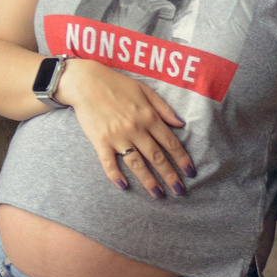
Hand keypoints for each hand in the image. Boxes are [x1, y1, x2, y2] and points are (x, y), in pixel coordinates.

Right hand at [58, 59, 191, 197]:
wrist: (86, 82)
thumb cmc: (117, 85)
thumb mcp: (145, 91)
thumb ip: (164, 108)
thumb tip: (181, 124)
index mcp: (148, 116)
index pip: (170, 142)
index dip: (182, 159)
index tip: (190, 172)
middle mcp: (135, 129)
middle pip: (157, 157)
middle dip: (170, 175)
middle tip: (180, 190)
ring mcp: (117, 137)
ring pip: (137, 164)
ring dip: (149, 181)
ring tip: (158, 194)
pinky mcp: (100, 141)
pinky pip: (109, 163)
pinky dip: (116, 176)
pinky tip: (124, 186)